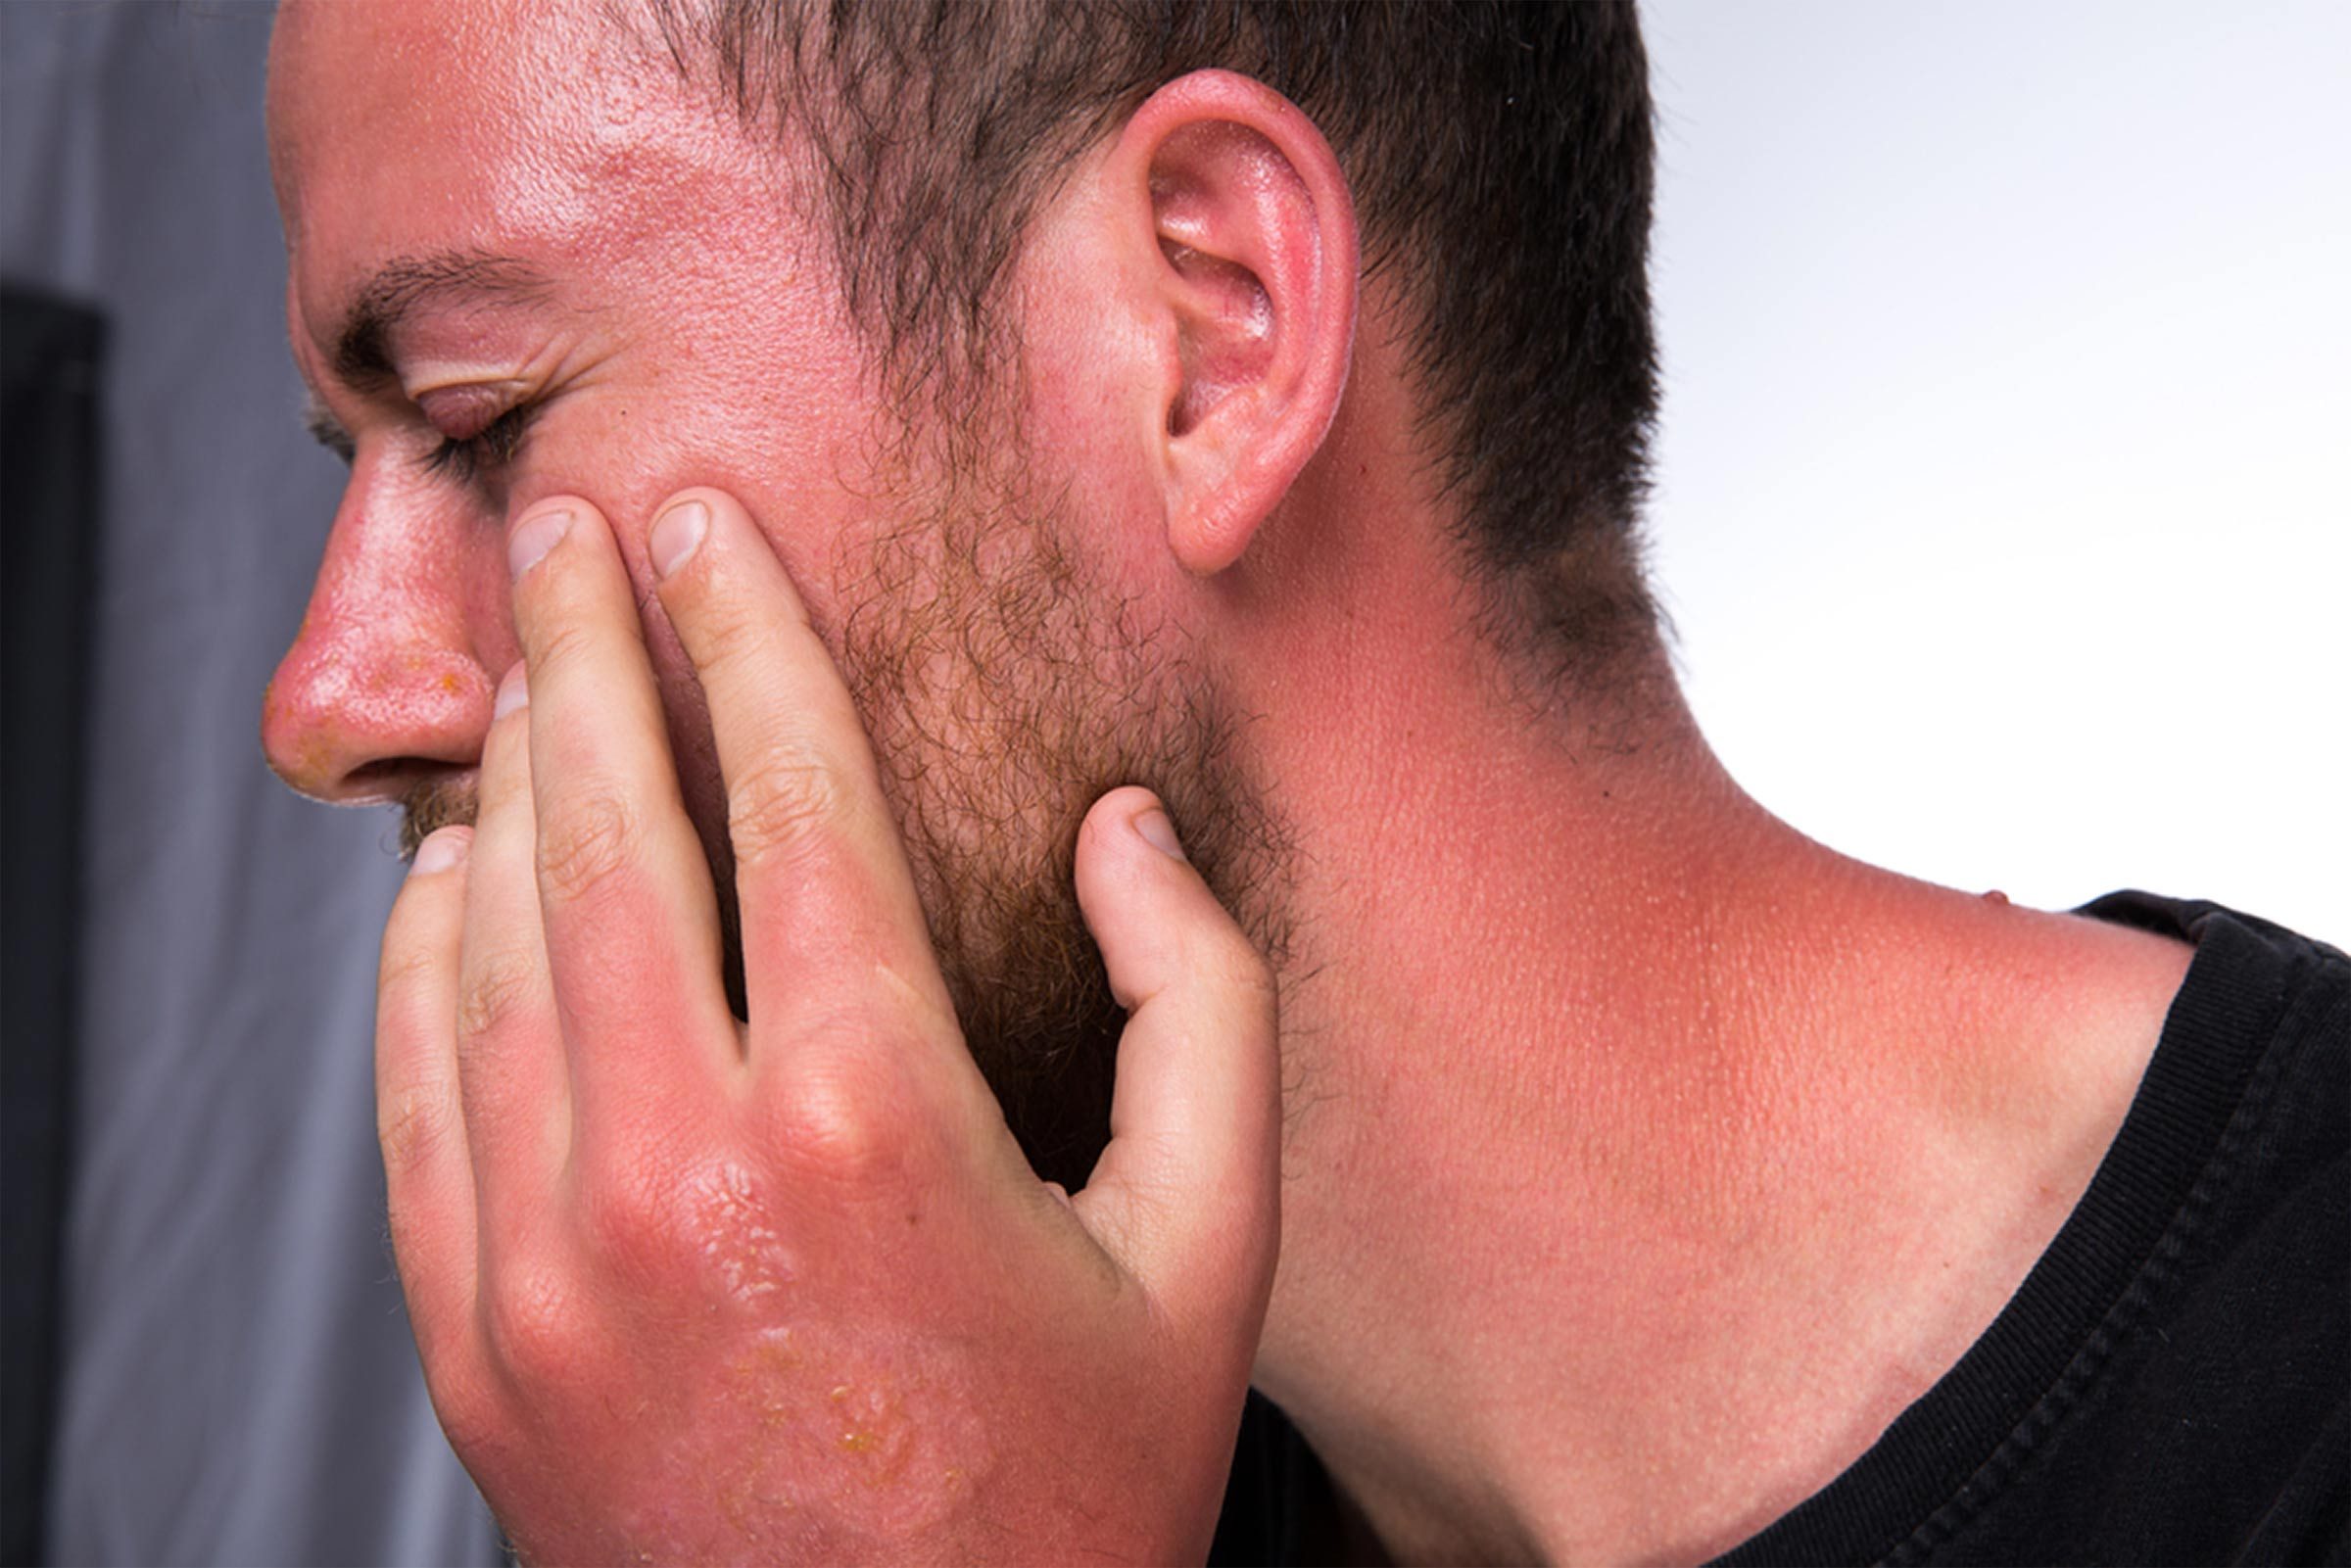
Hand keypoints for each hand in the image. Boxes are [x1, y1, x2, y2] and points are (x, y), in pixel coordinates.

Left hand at [374, 489, 1279, 1563]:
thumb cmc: (1075, 1494)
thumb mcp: (1213, 1252)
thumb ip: (1201, 1008)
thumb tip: (1122, 834)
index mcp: (872, 1118)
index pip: (788, 802)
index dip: (744, 635)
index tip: (703, 523)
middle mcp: (682, 1165)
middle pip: (608, 831)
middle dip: (586, 649)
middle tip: (562, 529)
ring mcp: (551, 1258)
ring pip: (494, 944)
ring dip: (507, 782)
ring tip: (524, 672)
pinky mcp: (480, 1338)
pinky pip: (417, 1093)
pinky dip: (420, 959)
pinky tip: (446, 875)